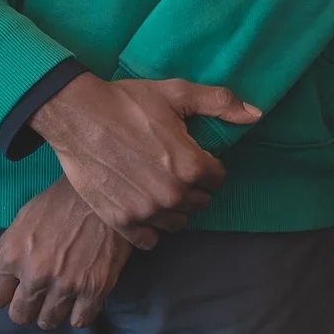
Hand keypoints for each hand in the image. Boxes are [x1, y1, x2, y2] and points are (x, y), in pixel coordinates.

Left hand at [0, 177, 131, 329]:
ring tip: (62, 294)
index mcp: (13, 257)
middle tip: (41, 290)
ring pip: (48, 321)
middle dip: (28, 304)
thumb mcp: (24, 218)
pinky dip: (80, 313)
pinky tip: (83, 298)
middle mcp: (36, 275)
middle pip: (20, 315)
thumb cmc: (61, 201)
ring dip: (53, 310)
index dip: (5, 292)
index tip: (17, 285)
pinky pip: (79, 320)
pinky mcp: (95, 288)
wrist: (107, 191)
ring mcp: (66, 284)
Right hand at [29, 73, 257, 247]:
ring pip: (177, 222)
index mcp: (191, 165)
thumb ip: (221, 104)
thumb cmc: (129, 102)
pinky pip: (149, 240)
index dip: (208, 166)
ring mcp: (145, 211)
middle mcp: (172, 194)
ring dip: (173, 208)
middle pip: (199, 202)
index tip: (193, 155)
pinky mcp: (120, 221)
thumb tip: (256, 114)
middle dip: (193, 187)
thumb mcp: (178, 93)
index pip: (218, 179)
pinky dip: (150, 228)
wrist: (78, 116)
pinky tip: (143, 206)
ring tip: (158, 186)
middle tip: (172, 169)